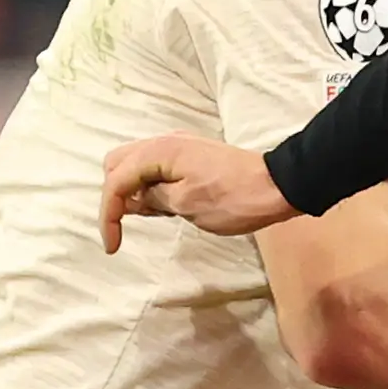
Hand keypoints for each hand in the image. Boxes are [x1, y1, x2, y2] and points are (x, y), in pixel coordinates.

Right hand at [101, 136, 292, 250]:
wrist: (278, 186)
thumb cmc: (235, 198)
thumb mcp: (187, 205)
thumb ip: (153, 200)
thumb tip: (134, 200)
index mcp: (158, 151)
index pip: (116, 181)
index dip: (109, 214)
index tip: (112, 245)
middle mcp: (163, 142)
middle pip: (118, 165)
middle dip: (116, 196)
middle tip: (127, 225)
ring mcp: (178, 148)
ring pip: (136, 167)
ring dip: (133, 192)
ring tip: (152, 217)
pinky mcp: (191, 157)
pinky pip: (157, 170)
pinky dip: (152, 188)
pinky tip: (165, 207)